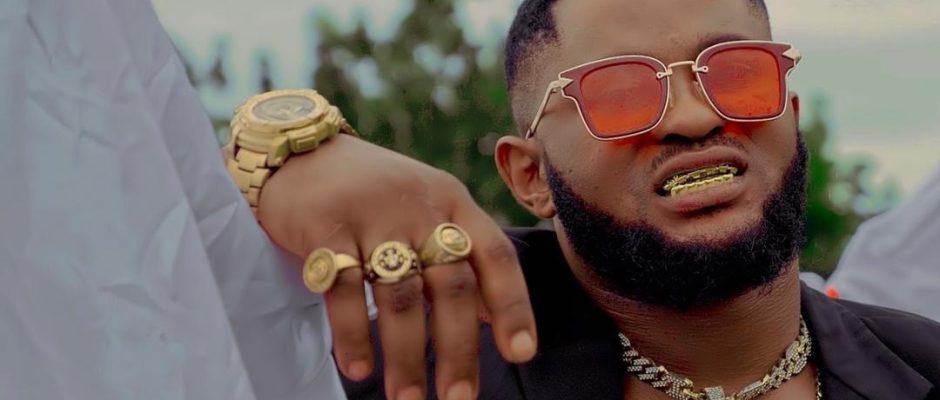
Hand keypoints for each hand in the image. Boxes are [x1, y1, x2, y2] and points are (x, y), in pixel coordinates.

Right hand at [257, 134, 537, 399]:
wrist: (300, 150)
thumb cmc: (373, 192)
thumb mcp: (426, 206)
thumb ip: (461, 254)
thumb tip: (494, 318)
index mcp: (452, 201)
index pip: (495, 255)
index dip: (514, 305)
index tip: (521, 354)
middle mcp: (420, 207)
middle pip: (452, 286)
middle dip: (458, 350)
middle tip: (457, 399)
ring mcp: (372, 215)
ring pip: (401, 296)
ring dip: (406, 356)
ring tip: (407, 398)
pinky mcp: (325, 226)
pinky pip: (343, 289)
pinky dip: (352, 334)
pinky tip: (357, 368)